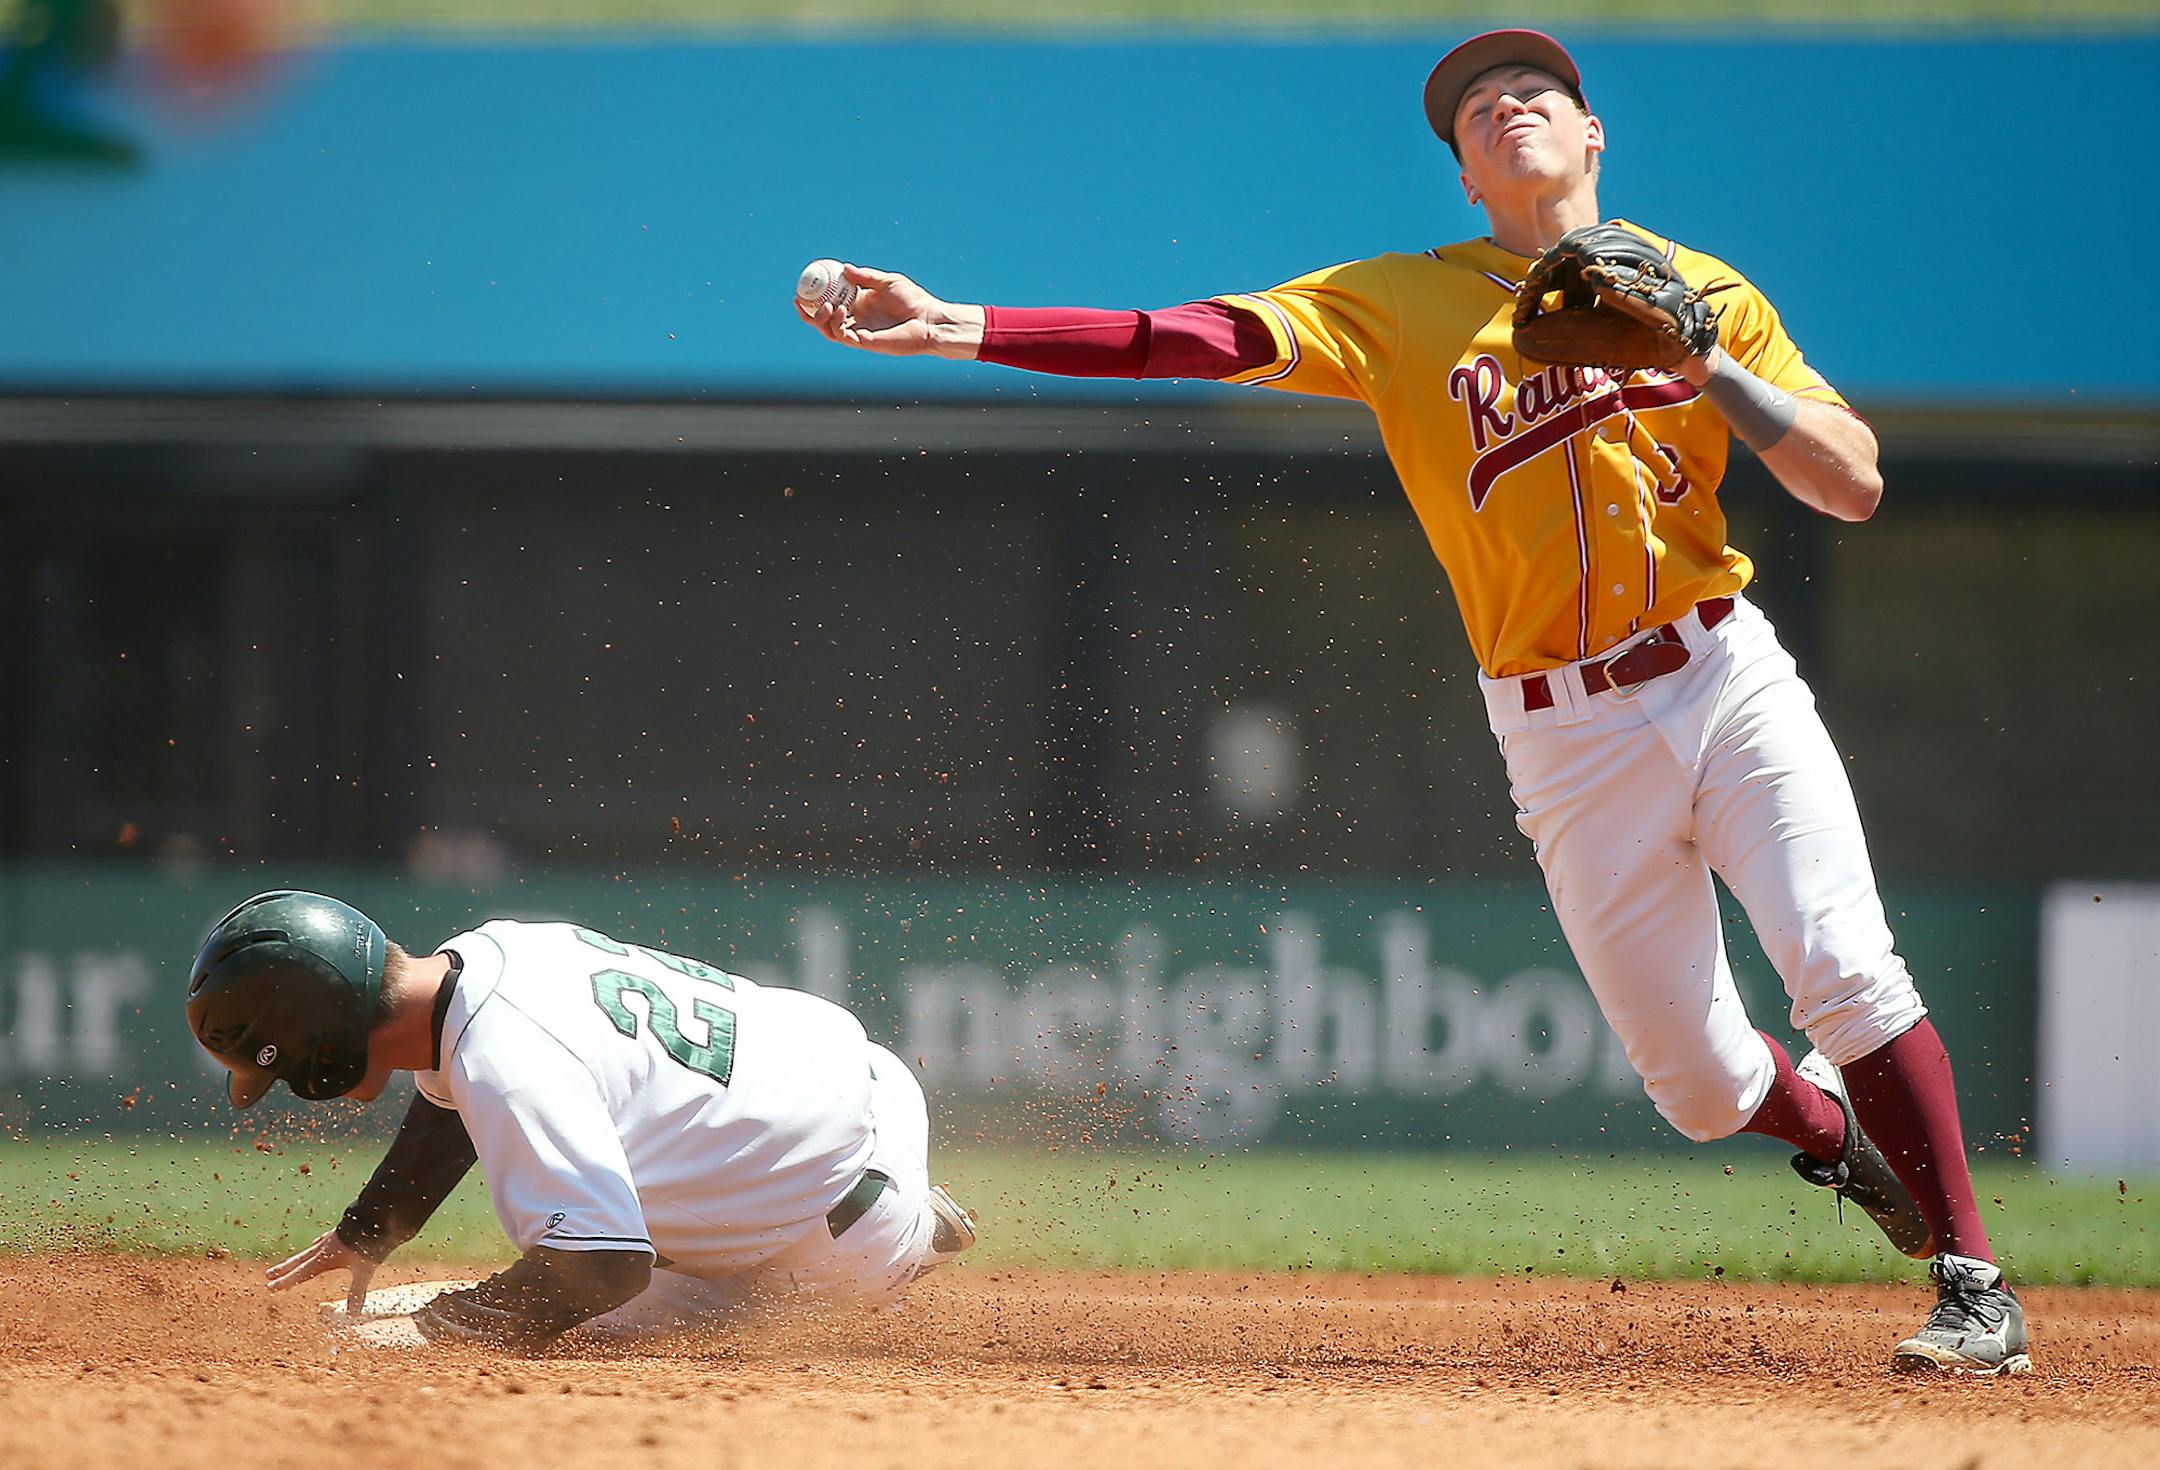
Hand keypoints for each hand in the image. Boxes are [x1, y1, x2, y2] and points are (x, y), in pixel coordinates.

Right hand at [266, 1228, 378, 1313]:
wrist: (378, 1215)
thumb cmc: (370, 1243)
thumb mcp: (364, 1270)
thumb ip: (357, 1292)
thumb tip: (352, 1316)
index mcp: (325, 1258)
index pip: (300, 1273)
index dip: (285, 1282)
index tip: (269, 1287)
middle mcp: (324, 1248)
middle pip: (300, 1260)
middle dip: (285, 1269)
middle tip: (268, 1274)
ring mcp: (332, 1238)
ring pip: (310, 1251)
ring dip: (299, 1258)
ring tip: (290, 1262)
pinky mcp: (342, 1231)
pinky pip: (324, 1241)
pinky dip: (317, 1245)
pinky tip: (318, 1243)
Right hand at [795, 264, 984, 359]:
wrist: (928, 319)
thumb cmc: (913, 300)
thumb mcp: (887, 281)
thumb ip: (866, 277)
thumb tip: (844, 268)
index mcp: (859, 306)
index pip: (830, 303)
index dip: (814, 298)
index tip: (803, 286)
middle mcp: (856, 321)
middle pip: (823, 321)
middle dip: (807, 313)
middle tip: (799, 300)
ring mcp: (859, 333)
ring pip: (829, 331)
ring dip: (821, 319)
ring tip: (826, 306)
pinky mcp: (865, 344)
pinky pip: (843, 336)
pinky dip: (836, 324)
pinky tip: (839, 311)